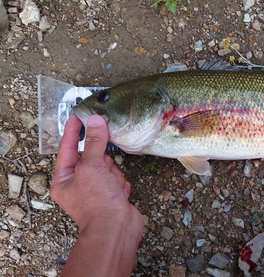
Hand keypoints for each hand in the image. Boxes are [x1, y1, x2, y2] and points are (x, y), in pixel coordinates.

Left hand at [50, 114, 142, 237]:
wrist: (116, 229)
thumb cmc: (97, 202)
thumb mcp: (92, 167)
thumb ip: (94, 142)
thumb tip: (96, 121)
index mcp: (64, 179)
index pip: (67, 148)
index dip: (74, 130)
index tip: (79, 114)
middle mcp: (78, 185)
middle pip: (93, 158)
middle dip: (103, 162)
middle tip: (104, 168)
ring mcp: (96, 191)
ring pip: (109, 167)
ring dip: (114, 174)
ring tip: (112, 187)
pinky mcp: (111, 196)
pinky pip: (118, 179)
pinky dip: (121, 184)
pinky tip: (119, 195)